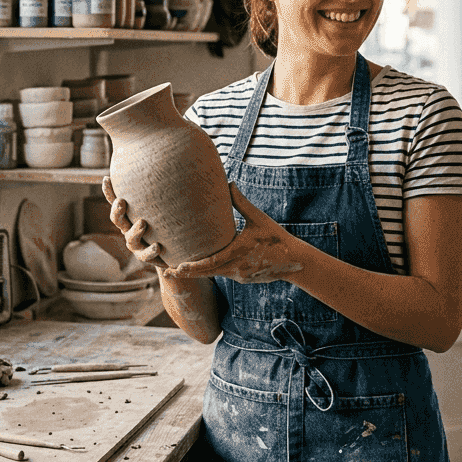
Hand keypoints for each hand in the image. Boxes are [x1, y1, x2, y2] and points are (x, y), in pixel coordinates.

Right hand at [102, 177, 168, 269]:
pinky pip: (146, 255)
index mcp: (128, 214)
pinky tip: (158, 246)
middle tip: (122, 201)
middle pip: (117, 219)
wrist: (170, 249)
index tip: (107, 178)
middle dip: (118, 210)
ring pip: (130, 238)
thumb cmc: (162, 220)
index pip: (114, 200)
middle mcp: (128, 228)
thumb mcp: (159, 202)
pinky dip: (150, 251)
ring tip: (143, 223)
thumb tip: (161, 153)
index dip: (109, 191)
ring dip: (135, 230)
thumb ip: (157, 184)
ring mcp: (136, 244)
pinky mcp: (146, 256)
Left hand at [164, 184, 303, 282]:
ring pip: (213, 274)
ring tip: (177, 269)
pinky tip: (200, 268)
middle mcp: (235, 269)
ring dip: (196, 272)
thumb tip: (229, 182)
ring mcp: (239, 276)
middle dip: (186, 272)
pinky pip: (223, 274)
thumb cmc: (276, 238)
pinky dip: (210, 271)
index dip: (192, 266)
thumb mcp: (258, 219)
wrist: (295, 261)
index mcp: (237, 254)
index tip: (176, 266)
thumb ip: (241, 202)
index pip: (210, 263)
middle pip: (206, 273)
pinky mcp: (242, 278)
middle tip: (166, 272)